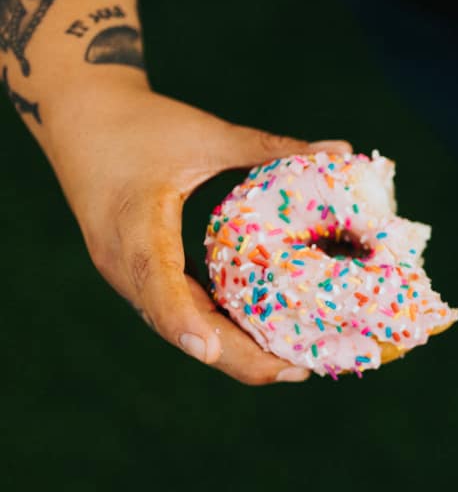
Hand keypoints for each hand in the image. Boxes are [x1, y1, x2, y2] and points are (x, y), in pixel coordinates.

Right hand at [46, 86, 350, 384]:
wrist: (80, 119)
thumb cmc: (142, 123)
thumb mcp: (207, 133)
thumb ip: (272, 147)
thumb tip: (344, 151)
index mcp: (133, 224)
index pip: (155, 279)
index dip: (182, 318)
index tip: (208, 350)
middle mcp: (123, 261)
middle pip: (176, 322)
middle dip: (233, 355)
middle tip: (297, 372)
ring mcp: (128, 273)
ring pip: (180, 324)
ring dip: (230, 350)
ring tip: (291, 367)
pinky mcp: (140, 275)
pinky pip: (180, 310)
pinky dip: (219, 328)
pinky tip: (264, 341)